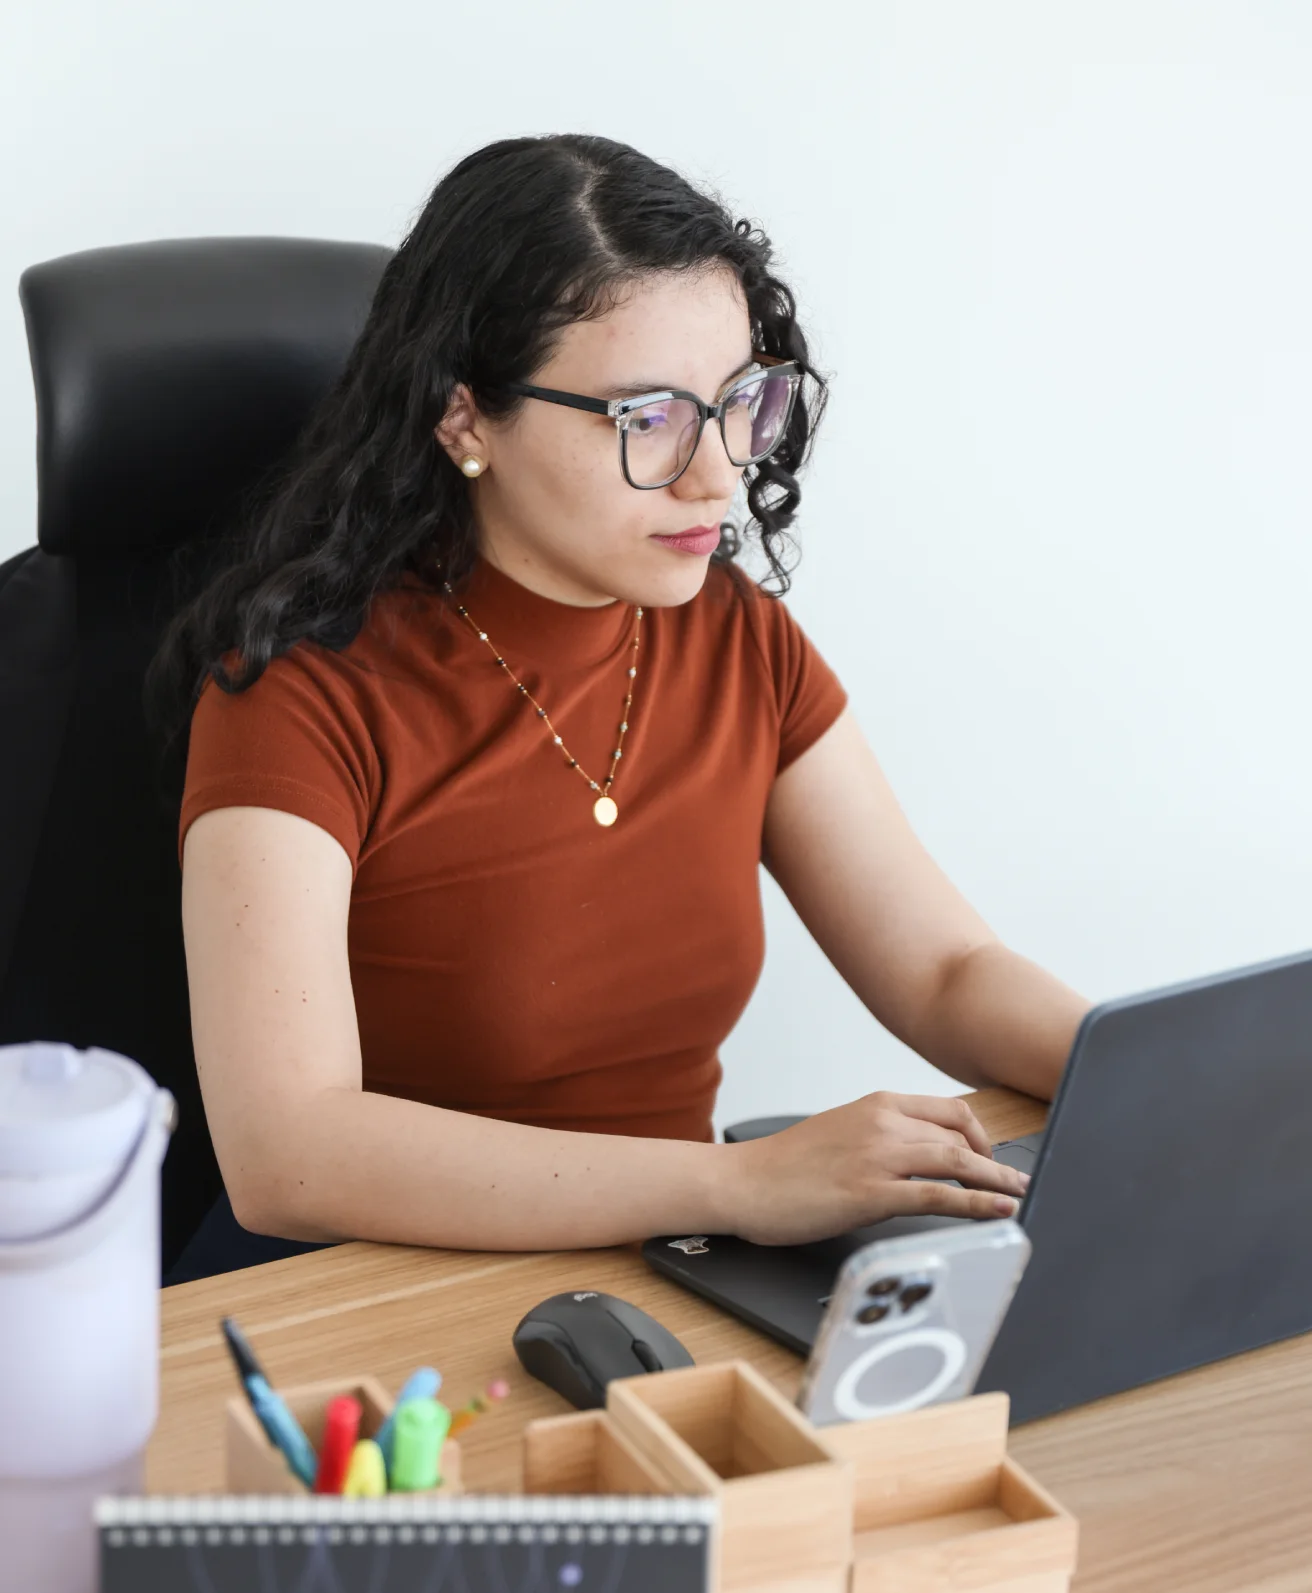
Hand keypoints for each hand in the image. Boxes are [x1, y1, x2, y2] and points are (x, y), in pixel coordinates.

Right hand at [718, 1091, 1028, 1246]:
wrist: (744, 1182)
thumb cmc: (786, 1165)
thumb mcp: (841, 1133)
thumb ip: (881, 1137)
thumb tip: (918, 1158)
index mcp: (877, 1105)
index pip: (948, 1110)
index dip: (980, 1133)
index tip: (992, 1154)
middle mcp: (883, 1123)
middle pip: (959, 1134)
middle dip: (996, 1158)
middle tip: (1017, 1179)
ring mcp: (878, 1156)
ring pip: (956, 1161)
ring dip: (996, 1179)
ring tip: (1020, 1194)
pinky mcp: (871, 1193)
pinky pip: (938, 1196)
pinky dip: (976, 1203)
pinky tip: (998, 1210)